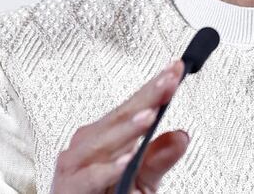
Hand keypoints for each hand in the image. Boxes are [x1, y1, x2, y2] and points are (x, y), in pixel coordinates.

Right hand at [50, 59, 189, 193]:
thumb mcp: (142, 179)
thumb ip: (160, 159)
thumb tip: (181, 135)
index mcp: (105, 136)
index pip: (133, 107)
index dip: (154, 88)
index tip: (175, 70)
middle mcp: (88, 145)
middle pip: (119, 116)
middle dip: (146, 98)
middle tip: (168, 82)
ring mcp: (76, 164)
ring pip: (103, 142)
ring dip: (128, 128)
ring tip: (150, 116)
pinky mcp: (71, 187)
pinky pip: (91, 177)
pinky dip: (109, 169)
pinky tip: (127, 160)